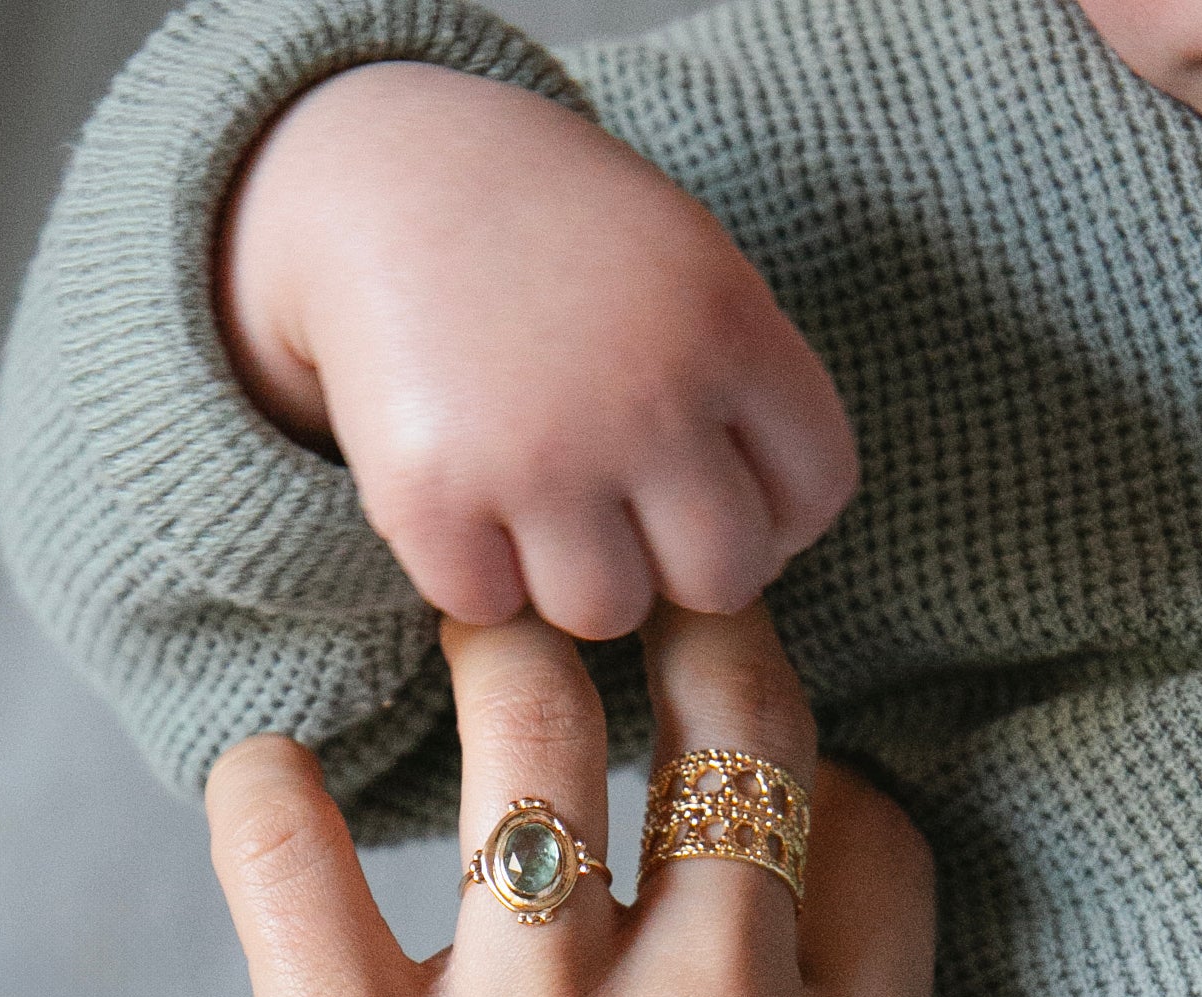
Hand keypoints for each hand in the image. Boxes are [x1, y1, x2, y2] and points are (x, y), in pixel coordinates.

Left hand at [211, 601, 927, 996]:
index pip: (868, 830)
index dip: (810, 775)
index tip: (747, 771)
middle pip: (720, 730)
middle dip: (674, 641)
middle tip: (611, 616)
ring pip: (527, 736)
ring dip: (493, 665)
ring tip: (458, 642)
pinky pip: (291, 861)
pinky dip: (266, 801)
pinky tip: (265, 789)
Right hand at [218, 66, 856, 639]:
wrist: (387, 180)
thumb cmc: (558, 240)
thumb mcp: (689, 267)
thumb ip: (747, 388)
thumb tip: (773, 545)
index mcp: (727, 327)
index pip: (814, 492)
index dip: (775, 513)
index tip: (715, 490)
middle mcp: (645, 399)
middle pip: (723, 579)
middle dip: (679, 563)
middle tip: (626, 515)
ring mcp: (537, 456)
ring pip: (606, 612)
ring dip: (575, 576)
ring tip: (540, 505)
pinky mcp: (432, 499)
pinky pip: (489, 606)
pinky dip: (476, 573)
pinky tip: (467, 502)